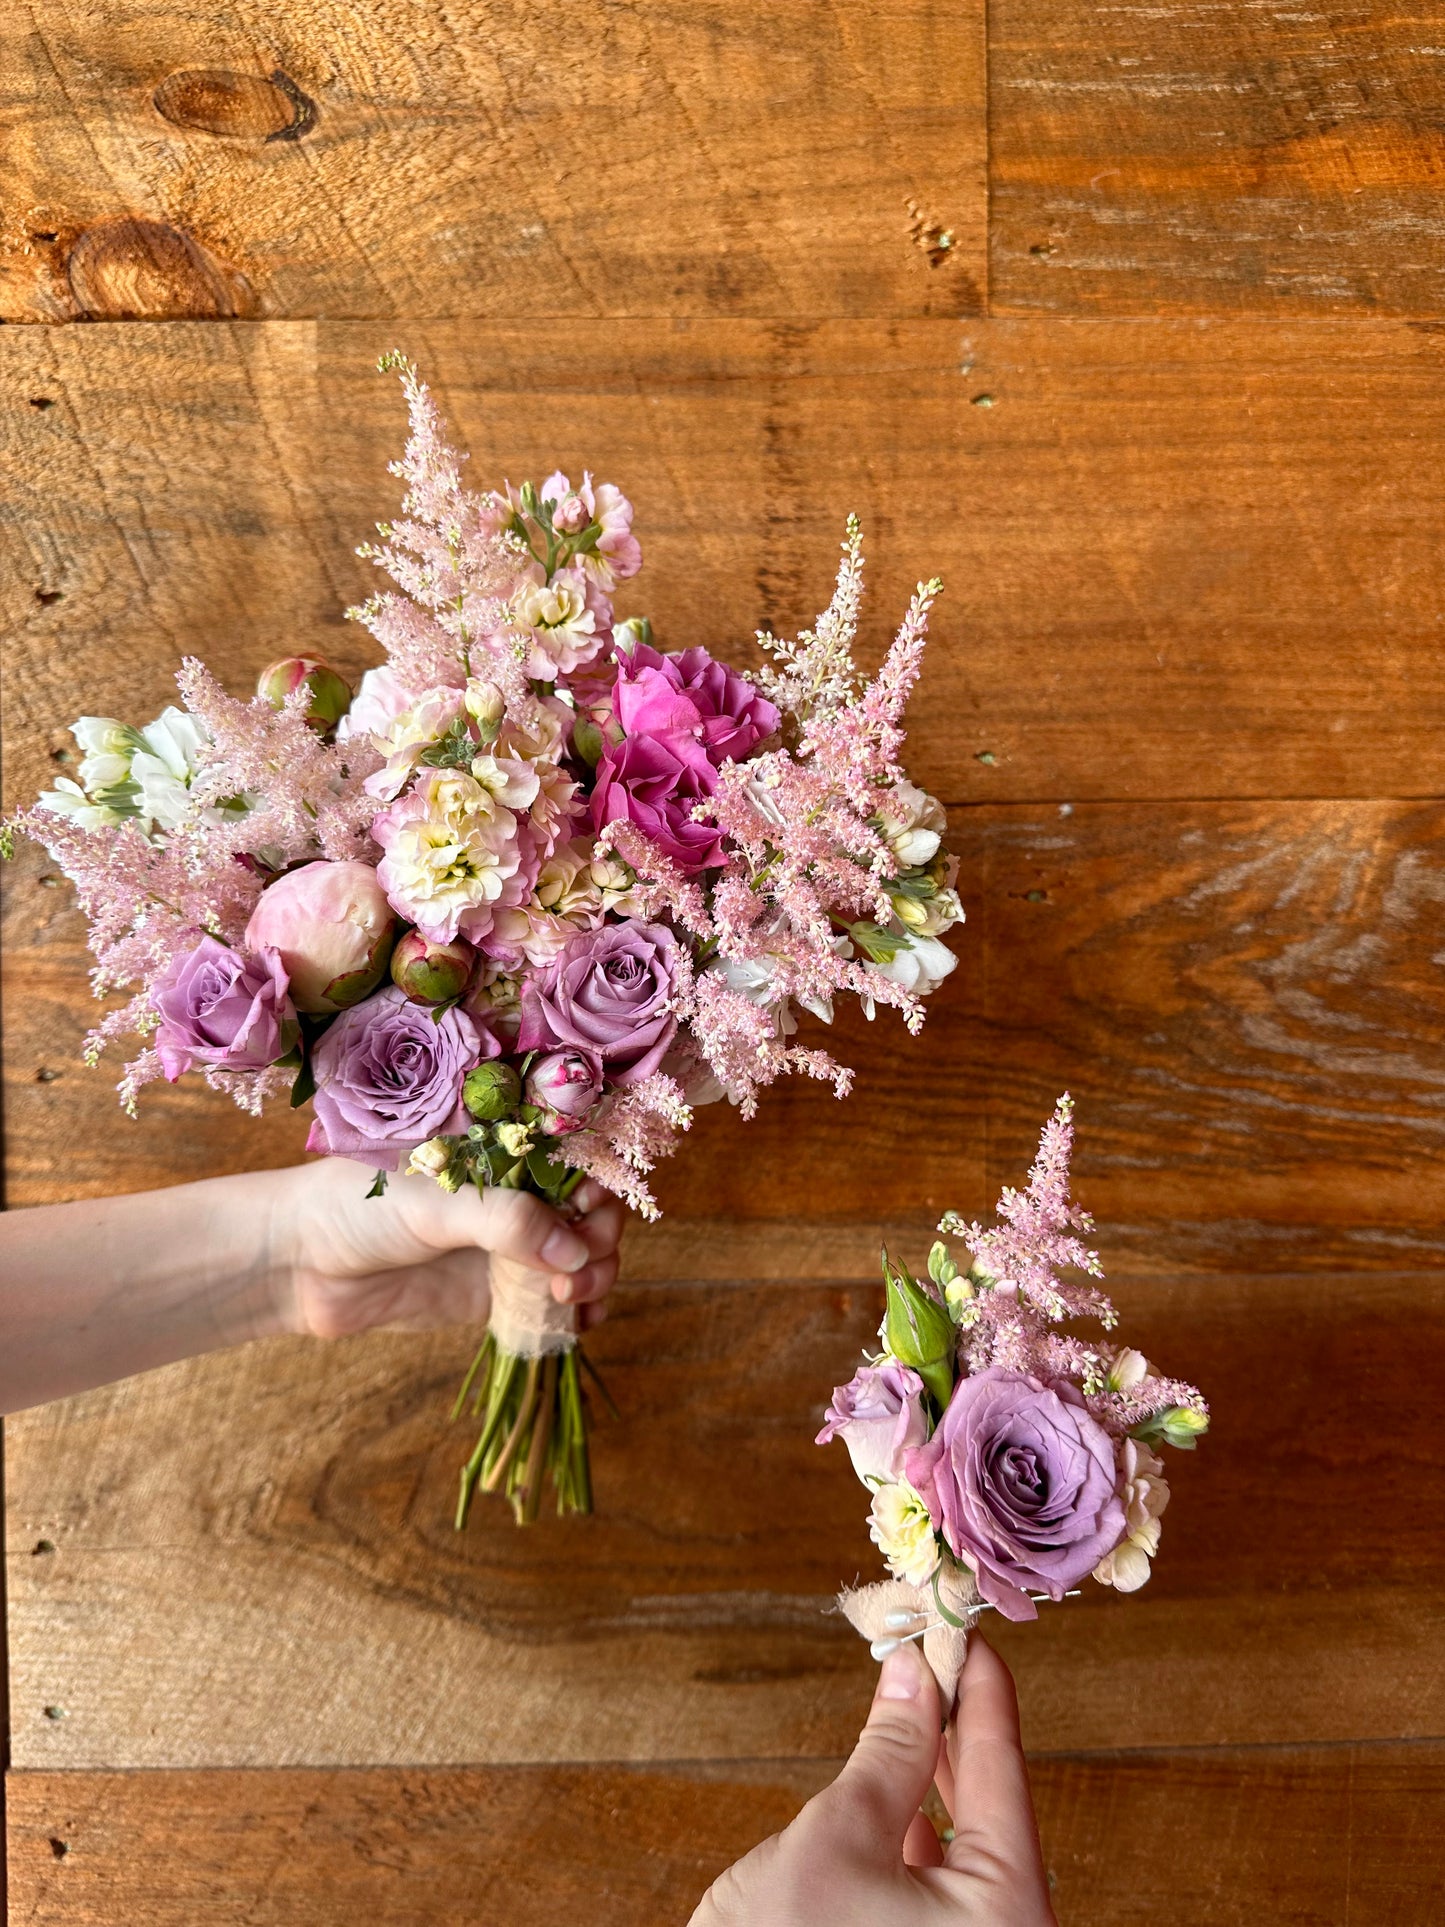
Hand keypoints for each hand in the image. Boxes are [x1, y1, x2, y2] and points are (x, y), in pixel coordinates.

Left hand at [269, 1157, 624, 1340]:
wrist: (296, 1264)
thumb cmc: (356, 1207)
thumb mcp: (435, 1204)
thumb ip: (507, 1222)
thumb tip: (577, 1253)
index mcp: (498, 1151)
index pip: (572, 1160)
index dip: (597, 1185)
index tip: (594, 1214)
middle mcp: (509, 1195)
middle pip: (586, 1213)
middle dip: (600, 1239)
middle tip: (583, 1268)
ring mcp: (502, 1246)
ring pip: (576, 1259)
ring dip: (595, 1277)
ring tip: (575, 1299)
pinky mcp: (489, 1293)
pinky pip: (547, 1301)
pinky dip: (574, 1311)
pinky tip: (579, 1321)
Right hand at [690, 1635, 1054, 1925]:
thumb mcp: (839, 1838)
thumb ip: (887, 1753)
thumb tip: (914, 1675)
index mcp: (1009, 1908)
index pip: (1001, 1764)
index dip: (980, 1684)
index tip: (965, 1623)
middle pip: (990, 1800)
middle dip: (952, 1721)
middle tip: (928, 1648)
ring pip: (963, 1838)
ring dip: (930, 1766)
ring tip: (908, 1697)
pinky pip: (937, 1876)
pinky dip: (912, 1818)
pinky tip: (891, 1779)